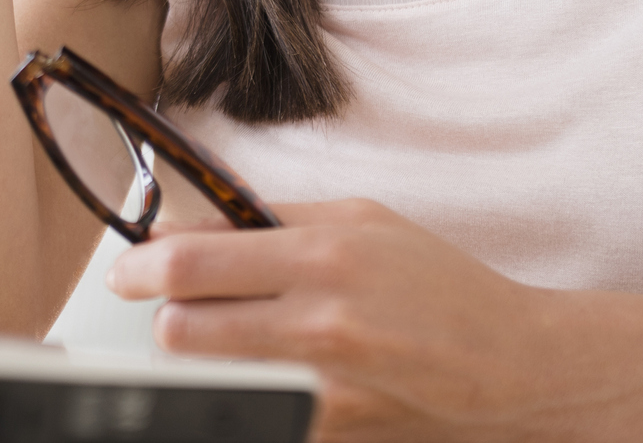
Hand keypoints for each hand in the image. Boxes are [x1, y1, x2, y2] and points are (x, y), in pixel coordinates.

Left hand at [107, 199, 574, 442]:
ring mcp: (324, 391)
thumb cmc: (439, 285)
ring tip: (232, 340)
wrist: (516, 367)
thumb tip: (191, 223)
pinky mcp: (330, 435)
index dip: (141, 265)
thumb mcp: (362, 221)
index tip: (126, 269)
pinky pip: (257, 411)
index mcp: (323, 257)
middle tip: (174, 309)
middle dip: (165, 317)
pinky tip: (276, 376)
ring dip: (204, 359)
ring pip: (210, 378)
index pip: (193, 262)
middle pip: (183, 330)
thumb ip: (274, 221)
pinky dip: (250, 394)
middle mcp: (319, 325)